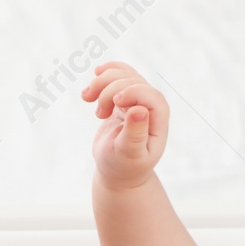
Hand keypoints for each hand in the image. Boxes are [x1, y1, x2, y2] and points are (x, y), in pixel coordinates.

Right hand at [82, 61, 168, 189]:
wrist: (117, 170)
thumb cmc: (125, 166)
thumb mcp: (129, 154)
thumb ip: (135, 134)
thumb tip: (140, 110)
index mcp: (158, 121)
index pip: (151, 95)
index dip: (133, 91)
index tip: (115, 102)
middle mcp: (151, 107)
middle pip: (133, 82)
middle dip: (110, 90)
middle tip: (98, 114)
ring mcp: (137, 100)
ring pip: (123, 75)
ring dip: (102, 81)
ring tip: (86, 97)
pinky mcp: (124, 99)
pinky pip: (118, 76)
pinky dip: (104, 74)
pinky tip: (95, 75)